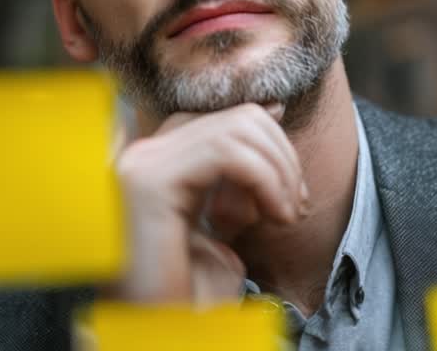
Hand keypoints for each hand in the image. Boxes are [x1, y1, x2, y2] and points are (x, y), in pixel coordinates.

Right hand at [110, 103, 307, 303]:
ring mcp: (141, 165)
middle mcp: (141, 157)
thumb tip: (273, 109)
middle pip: (232, 118)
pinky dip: (266, 177)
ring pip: (235, 127)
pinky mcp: (150, 181)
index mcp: (155, 166)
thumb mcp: (223, 228)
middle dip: (281, 156)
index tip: (292, 186)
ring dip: (279, 170)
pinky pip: (227, 152)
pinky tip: (276, 215)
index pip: (219, 121)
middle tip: (295, 209)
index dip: (267, 139)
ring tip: (287, 217)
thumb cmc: (188, 301)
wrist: (158, 339)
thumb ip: (239, 175)